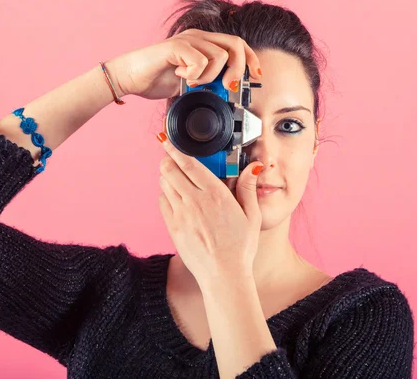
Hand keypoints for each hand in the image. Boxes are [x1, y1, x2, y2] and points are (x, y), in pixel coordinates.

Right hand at [108, 28, 261, 100]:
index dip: (251, 59)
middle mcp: (198, 37)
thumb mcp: (190, 84)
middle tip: (228, 87)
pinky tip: (180, 77)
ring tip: (193, 83)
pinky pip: (199, 61)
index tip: (256, 76)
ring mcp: (187, 40)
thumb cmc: (156, 80)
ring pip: (219, 56)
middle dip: (238, 69)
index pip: (238, 44)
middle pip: (235, 45)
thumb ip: (208, 83)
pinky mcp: (176, 47)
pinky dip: (195, 75)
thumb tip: (227, 92)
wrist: (129, 78)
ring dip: (210, 77)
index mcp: (204, 44)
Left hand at [157, 135, 264, 288]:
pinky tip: (174, 197)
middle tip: (170, 157)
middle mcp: (195, 202)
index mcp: (215, 195)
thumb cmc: (241, 247)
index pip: (189, 164)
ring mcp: (181, 215)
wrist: (224, 275)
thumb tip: (253, 167)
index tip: (168, 141)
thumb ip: (248, 188)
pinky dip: (165, 195)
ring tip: (173, 176)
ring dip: (166, 176)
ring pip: (164, 185)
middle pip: (170, 171)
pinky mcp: (173, 228)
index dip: (175, 150)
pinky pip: (162, 203)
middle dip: (168, 160)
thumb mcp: (252, 216)